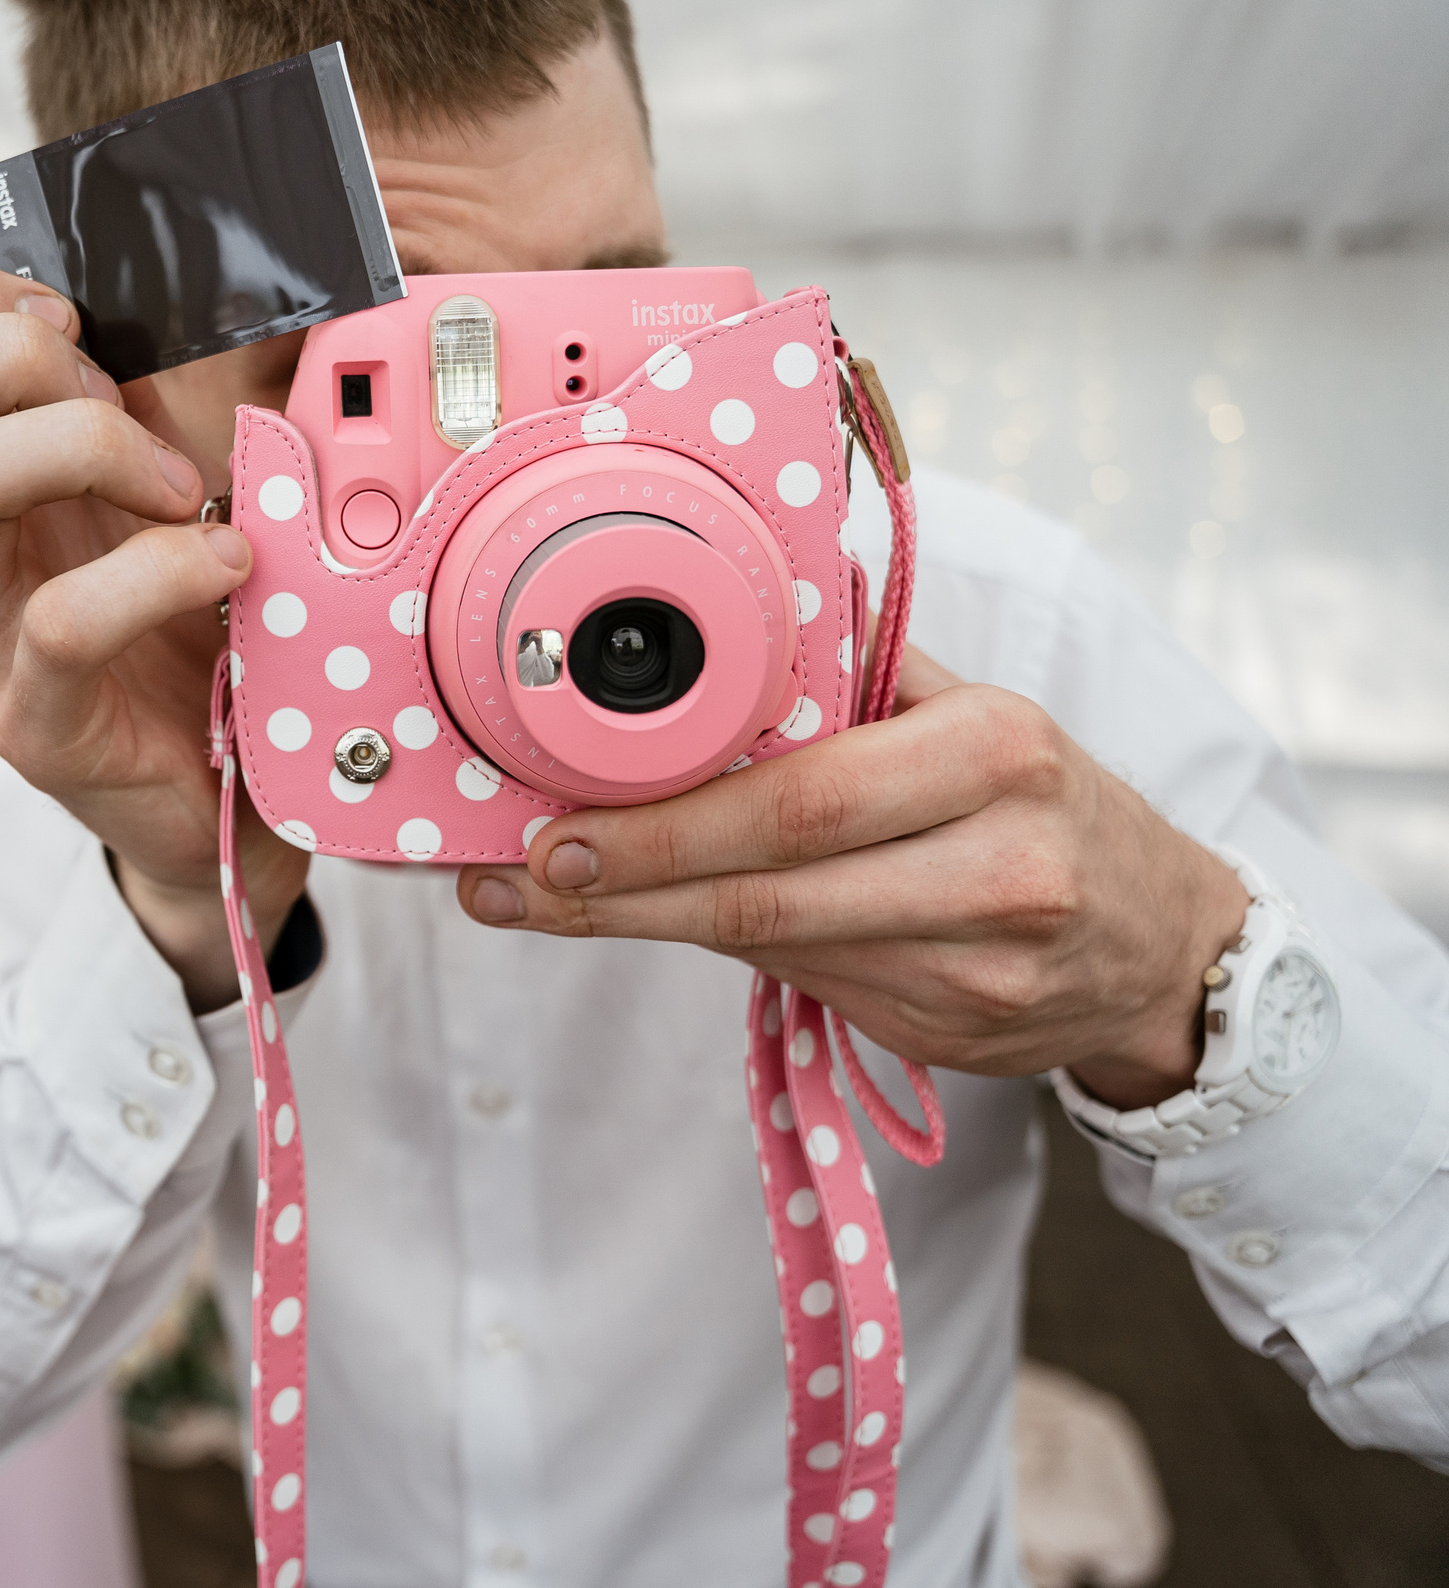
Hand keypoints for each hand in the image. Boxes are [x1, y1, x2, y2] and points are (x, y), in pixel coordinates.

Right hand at [0, 265, 302, 1006]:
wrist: (242, 791)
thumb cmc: (207, 620)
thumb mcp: (179, 473)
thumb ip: (173, 382)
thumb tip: (228, 267)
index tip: (77, 322)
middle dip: (7, 351)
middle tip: (115, 399)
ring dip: (78, 444)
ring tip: (178, 485)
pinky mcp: (36, 725)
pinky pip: (58, 622)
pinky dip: (159, 568)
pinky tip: (229, 564)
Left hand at [456, 646, 1249, 1107]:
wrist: (1164, 941)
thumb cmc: (1039, 798)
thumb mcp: (972, 710)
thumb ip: (850, 678)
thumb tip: (703, 638)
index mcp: (997, 753)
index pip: (801, 799)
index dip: (666, 827)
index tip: (555, 828)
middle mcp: (1001, 867)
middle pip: (770, 893)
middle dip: (620, 891)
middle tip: (511, 880)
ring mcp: (982, 969)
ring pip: (773, 946)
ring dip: (641, 928)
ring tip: (535, 903)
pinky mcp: (956, 1036)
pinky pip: (808, 983)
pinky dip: (719, 951)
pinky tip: (652, 924)